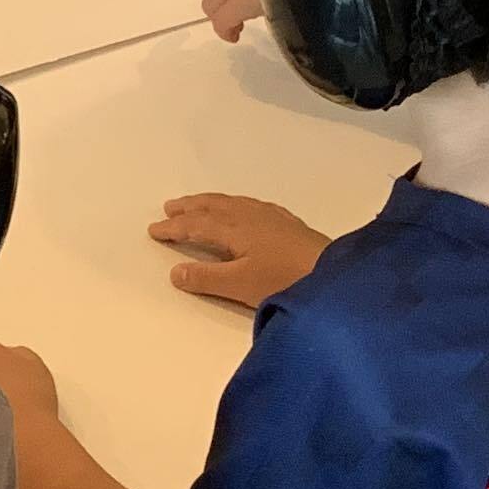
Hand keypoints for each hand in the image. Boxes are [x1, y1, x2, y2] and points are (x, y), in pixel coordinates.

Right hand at [149, 193, 328, 310]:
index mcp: (235, 229)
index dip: (174, 228)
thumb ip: (206, 278)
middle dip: (190, 207)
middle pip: (214, 207)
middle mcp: (251, 217)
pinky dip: (238, 205)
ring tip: (200, 205)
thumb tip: (174, 271)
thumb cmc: (285, 282)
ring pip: (234, 203)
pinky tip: (245, 210)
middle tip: (170, 207)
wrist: (334, 277)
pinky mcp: (290, 224)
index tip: (154, 230)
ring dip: (212, 203)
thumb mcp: (240, 285)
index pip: (197, 226)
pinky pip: (254, 206)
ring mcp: (273, 218)